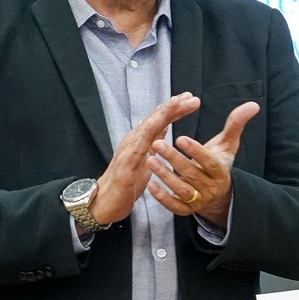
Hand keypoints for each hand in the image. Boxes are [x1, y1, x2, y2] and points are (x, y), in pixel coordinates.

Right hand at [91, 92, 201, 226]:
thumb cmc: (127, 183)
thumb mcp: (146, 160)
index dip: (175, 109)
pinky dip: (147, 131)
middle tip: (192, 97)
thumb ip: (153, 143)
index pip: (160, 120)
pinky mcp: (126, 163)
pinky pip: (137, 145)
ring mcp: (129, 149)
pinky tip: (157, 122)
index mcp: (141, 140)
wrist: (106, 202)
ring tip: (177, 102)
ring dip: (163, 113)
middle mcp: (134, 140)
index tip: (190, 99)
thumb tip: (164, 128)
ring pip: (148, 126)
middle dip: (173, 106)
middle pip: (156, 118)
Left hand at [147, 100, 259, 227]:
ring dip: (165, 176)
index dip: (195, 151)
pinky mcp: (187, 210)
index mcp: (220, 171)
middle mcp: (211, 187)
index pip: (209, 161)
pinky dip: (163, 198)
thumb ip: (236, 124)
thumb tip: (254, 105)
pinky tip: (151, 184)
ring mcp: (199, 200)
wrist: (217, 192)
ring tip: (150, 160)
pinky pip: (175, 207)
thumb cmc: (218, 162)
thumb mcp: (227, 144)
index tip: (180, 138)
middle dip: (173, 159)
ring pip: (182, 190)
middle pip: (192, 174)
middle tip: (157, 144)